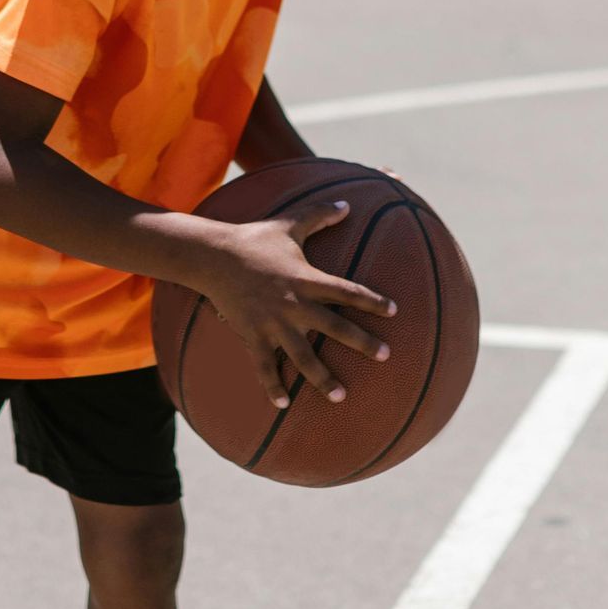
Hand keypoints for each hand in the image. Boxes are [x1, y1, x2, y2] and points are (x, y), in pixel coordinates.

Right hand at [191, 197, 396, 410]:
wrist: (214, 256)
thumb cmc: (254, 239)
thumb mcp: (289, 224)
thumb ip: (319, 214)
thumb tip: (346, 204)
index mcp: (307, 279)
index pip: (348, 291)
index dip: (372, 301)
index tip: (393, 311)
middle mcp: (295, 304)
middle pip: (336, 327)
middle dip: (362, 342)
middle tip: (385, 355)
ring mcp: (274, 323)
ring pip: (304, 356)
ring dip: (323, 378)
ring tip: (341, 396)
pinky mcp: (253, 335)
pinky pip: (264, 366)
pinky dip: (272, 386)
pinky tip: (282, 405)